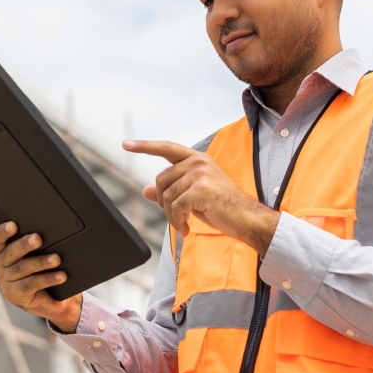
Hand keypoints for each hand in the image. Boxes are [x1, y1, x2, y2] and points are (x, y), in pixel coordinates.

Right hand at [0, 221, 82, 332]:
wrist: (47, 298)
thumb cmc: (41, 269)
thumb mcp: (36, 254)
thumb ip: (37, 244)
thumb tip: (53, 231)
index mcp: (3, 250)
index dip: (2, 231)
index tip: (13, 225)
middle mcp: (1, 264)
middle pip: (11, 252)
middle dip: (25, 244)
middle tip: (38, 239)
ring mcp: (6, 280)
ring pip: (23, 268)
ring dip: (41, 262)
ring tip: (56, 259)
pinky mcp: (15, 294)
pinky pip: (32, 284)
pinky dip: (48, 278)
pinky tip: (60, 276)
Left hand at [122, 139, 279, 254]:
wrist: (246, 218)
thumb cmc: (221, 207)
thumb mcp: (192, 196)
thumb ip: (171, 190)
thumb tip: (145, 191)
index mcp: (197, 159)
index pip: (166, 148)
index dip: (145, 146)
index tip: (126, 144)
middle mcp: (198, 162)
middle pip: (161, 180)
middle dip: (163, 202)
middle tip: (175, 216)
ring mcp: (200, 173)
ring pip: (167, 196)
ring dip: (171, 215)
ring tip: (182, 224)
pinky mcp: (201, 189)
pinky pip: (175, 206)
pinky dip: (176, 221)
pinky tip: (185, 228)